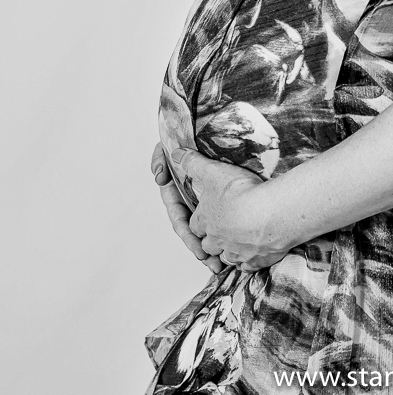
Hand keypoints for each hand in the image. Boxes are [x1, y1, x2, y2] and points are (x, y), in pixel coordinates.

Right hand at [151, 143, 222, 273]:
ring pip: (206, 230)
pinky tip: (231, 251)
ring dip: (210, 248)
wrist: (213, 129)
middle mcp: (190, 199)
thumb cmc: (189, 139)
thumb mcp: (175, 148)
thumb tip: (159, 176)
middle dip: (198, 247)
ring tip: (219, 265)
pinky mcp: (220, 201)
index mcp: (178, 191)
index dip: (186, 232)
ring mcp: (205, 201)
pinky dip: (224, 238)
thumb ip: (162, 159)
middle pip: (192, 230)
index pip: (179, 217)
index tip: (195, 243)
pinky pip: (221, 223)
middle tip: (208, 260)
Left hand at [172, 146, 290, 272]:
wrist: (269, 214)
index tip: (203, 218)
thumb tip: (176, 154)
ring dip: (229, 252)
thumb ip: (194, 163)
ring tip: (236, 244)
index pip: (194, 224)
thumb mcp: (213, 172)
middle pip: (208, 245)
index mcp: (205, 220)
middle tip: (220, 233)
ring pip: (227, 257)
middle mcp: (217, 239)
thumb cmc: (241, 193)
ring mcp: (237, 252)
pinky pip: (248, 266)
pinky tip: (254, 254)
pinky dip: (249, 261)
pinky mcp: (256, 259)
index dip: (198, 221)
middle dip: (212, 240)